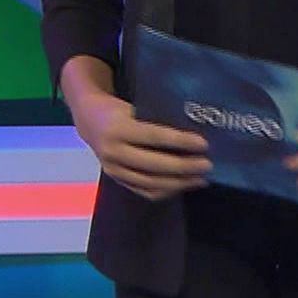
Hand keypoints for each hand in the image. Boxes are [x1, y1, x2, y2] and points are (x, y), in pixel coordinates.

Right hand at [71, 90, 210, 201]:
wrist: (89, 119)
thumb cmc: (121, 108)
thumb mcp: (136, 106)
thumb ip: (159, 118)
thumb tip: (197, 127)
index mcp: (119, 128)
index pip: (154, 137)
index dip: (180, 142)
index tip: (204, 144)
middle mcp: (114, 151)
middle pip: (154, 165)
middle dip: (184, 167)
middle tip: (208, 165)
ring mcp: (113, 169)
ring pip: (150, 183)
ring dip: (179, 183)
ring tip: (201, 178)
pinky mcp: (116, 180)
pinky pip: (144, 191)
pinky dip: (166, 190)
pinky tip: (184, 184)